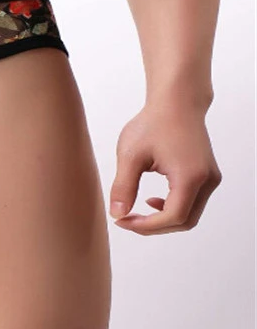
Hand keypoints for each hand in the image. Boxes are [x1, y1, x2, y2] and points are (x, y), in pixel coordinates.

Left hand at [109, 102, 221, 233]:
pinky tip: (153, 200)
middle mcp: (207, 181)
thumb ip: (123, 187)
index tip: (122, 221)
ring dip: (163, 219)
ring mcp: (210, 178)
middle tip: (126, 220)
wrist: (176, 102)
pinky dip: (173, 208)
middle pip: (185, 221)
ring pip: (190, 214)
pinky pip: (192, 202)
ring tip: (136, 212)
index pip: (173, 217)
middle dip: (154, 226)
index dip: (146, 226)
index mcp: (190, 177)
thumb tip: (117, 214)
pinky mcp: (207, 175)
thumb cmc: (153, 123)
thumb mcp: (131, 155)